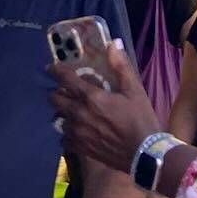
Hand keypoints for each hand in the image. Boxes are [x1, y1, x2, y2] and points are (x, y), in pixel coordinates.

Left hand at [48, 42, 158, 173]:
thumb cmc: (141, 119)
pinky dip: (68, 133)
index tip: (52, 68)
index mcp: (91, 97)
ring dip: (63, 114)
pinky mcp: (79, 148)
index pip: (65, 79)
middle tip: (67, 92)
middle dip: (58, 93)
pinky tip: (78, 131)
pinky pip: (64, 138)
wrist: (144, 154)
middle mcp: (79, 114)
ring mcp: (77, 133)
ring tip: (74, 113)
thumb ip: (121, 67)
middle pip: (54, 99)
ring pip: (58, 119)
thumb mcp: (135, 90)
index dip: (55, 71)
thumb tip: (112, 44)